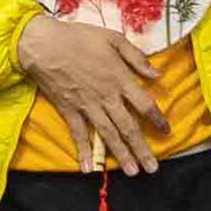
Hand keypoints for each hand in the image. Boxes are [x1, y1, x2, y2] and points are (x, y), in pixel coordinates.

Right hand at [15, 14, 168, 172]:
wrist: (43, 44)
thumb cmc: (79, 38)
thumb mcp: (113, 39)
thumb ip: (136, 58)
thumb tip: (157, 74)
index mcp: (120, 79)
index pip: (144, 105)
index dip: (157, 119)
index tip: (167, 132)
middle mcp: (106, 97)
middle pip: (128, 127)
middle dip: (141, 149)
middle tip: (153, 168)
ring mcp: (87, 106)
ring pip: (108, 135)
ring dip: (121, 155)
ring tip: (132, 172)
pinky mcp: (69, 110)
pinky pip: (78, 134)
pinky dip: (83, 151)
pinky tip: (88, 169)